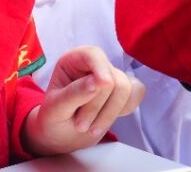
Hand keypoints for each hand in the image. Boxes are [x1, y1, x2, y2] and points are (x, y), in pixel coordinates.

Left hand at [22, 46, 145, 154]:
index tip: (105, 84)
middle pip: (112, 77)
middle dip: (97, 106)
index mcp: (73, 60)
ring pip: (126, 88)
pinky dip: (122, 111)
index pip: (92, 54)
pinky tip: (105, 119)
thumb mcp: (55, 109)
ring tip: (90, 128)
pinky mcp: (125, 89)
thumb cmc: (55, 118)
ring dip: (108, 114)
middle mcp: (94, 64)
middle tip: (80, 125)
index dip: (100, 67)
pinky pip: (136, 95)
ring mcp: (112, 76)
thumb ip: (74, 94)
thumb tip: (98, 82)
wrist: (64, 135)